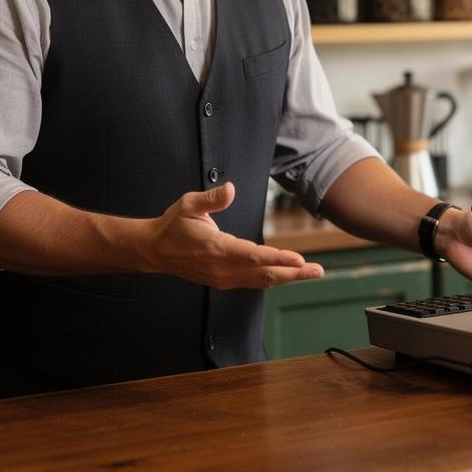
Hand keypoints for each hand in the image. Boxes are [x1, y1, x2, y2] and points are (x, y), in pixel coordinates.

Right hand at [145, 182, 323, 289]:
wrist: (154, 251)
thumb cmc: (173, 225)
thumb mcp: (189, 204)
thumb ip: (211, 199)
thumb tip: (231, 189)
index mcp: (216, 248)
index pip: (253, 256)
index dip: (278, 259)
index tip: (299, 260)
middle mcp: (222, 268)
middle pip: (263, 274)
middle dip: (293, 274)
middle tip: (317, 271)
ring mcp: (223, 278)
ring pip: (260, 281)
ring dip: (287, 278)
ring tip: (310, 274)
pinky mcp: (223, 281)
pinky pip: (252, 282)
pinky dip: (272, 279)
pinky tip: (287, 276)